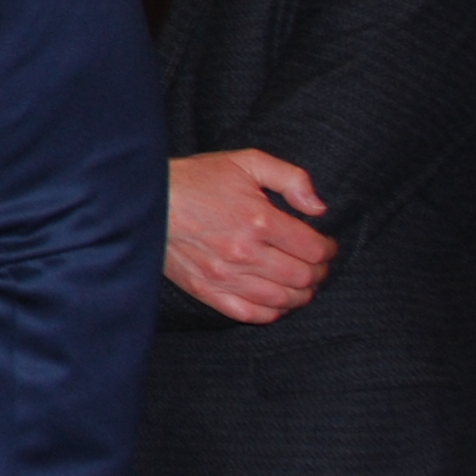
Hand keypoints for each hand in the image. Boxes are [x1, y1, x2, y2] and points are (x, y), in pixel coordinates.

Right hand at [163, 149, 333, 322]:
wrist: (146, 199)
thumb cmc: (197, 179)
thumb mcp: (247, 162)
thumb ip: (291, 178)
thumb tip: (319, 208)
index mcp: (259, 221)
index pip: (314, 249)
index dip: (329, 250)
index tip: (326, 245)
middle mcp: (245, 253)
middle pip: (303, 277)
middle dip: (319, 273)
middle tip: (317, 265)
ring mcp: (225, 276)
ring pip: (282, 300)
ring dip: (301, 294)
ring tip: (301, 283)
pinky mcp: (207, 290)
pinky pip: (251, 314)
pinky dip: (272, 312)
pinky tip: (276, 300)